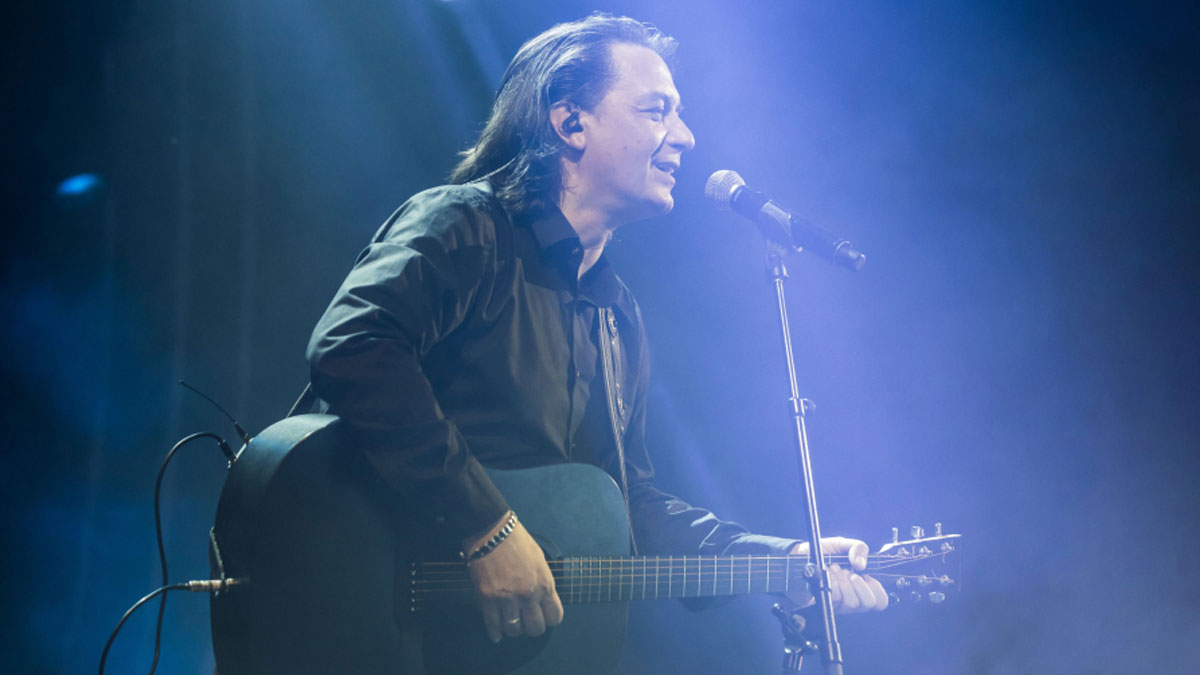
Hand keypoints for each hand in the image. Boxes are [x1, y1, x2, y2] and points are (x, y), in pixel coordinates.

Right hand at [463, 513, 563, 641]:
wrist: (492, 532)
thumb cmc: (517, 542)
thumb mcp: (540, 560)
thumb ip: (543, 582)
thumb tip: (543, 600)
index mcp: (545, 584)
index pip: (554, 617)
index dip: (549, 620)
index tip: (544, 618)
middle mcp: (528, 594)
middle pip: (535, 628)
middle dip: (532, 628)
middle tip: (526, 622)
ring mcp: (507, 598)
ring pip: (514, 630)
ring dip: (513, 629)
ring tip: (511, 623)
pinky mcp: (487, 598)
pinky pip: (493, 625)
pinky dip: (495, 632)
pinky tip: (496, 634)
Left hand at [786, 536, 888, 613]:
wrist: (799, 555)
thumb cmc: (822, 552)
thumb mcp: (842, 544)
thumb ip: (858, 548)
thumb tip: (862, 564)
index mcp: (862, 586)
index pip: (880, 601)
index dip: (877, 590)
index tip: (866, 576)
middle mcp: (852, 598)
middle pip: (867, 604)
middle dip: (858, 584)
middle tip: (847, 572)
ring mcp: (838, 604)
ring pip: (851, 603)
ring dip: (842, 581)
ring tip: (833, 569)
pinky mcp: (825, 604)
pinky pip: (834, 599)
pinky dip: (831, 582)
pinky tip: (826, 574)